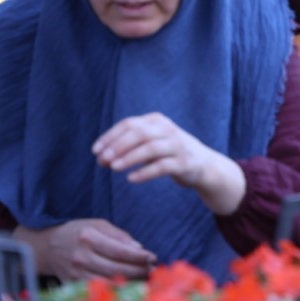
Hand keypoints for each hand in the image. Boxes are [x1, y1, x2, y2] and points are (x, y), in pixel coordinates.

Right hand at [14, 218, 154, 281]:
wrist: (49, 246)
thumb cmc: (78, 232)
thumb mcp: (98, 225)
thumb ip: (119, 236)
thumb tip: (138, 248)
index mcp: (88, 237)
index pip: (118, 250)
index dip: (138, 256)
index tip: (152, 257)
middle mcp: (81, 256)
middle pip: (115, 268)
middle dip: (137, 270)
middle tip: (151, 270)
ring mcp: (76, 273)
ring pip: (108, 282)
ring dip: (129, 282)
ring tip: (144, 278)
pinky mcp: (73, 284)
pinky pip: (98, 289)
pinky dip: (115, 288)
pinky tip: (127, 285)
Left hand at [93, 113, 244, 213]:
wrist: (203, 165)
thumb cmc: (170, 153)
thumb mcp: (153, 141)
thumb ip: (131, 143)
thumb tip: (102, 155)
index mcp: (157, 121)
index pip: (130, 124)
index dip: (110, 136)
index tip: (95, 151)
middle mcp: (168, 130)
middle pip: (139, 133)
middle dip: (118, 146)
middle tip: (102, 160)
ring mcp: (178, 146)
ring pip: (150, 148)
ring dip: (129, 158)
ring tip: (113, 168)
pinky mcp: (184, 163)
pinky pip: (162, 167)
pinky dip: (145, 172)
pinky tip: (131, 179)